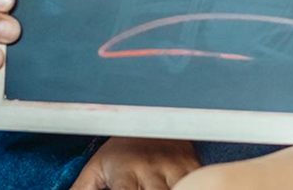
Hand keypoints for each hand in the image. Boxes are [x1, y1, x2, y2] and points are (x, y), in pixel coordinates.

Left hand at [70, 137, 199, 189]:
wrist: (153, 110)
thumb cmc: (122, 146)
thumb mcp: (96, 168)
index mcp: (126, 173)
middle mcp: (151, 169)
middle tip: (144, 188)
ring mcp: (175, 166)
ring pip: (179, 188)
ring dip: (173, 189)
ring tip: (161, 186)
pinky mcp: (193, 164)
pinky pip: (196, 181)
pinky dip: (192, 184)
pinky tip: (183, 184)